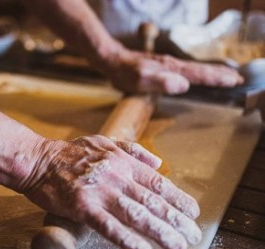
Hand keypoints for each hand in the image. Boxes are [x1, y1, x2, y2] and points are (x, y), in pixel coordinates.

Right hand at [22, 135, 201, 248]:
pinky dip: (125, 238)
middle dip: (176, 220)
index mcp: (123, 162)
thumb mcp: (104, 142)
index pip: (157, 183)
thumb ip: (133, 151)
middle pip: (152, 201)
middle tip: (193, 236)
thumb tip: (158, 163)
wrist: (40, 160)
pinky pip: (107, 226)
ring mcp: (99, 192)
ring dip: (159, 232)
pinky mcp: (82, 207)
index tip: (193, 212)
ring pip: (136, 214)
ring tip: (177, 245)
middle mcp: (116, 176)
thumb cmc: (72, 153)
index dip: (178, 199)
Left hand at [105, 49, 243, 94]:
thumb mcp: (140, 80)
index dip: (217, 79)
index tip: (234, 81)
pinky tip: (198, 77)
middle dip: (220, 74)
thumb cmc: (125, 73)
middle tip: (238, 79)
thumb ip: (161, 82)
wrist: (113, 60)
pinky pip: (186, 70)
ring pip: (195, 69)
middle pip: (201, 70)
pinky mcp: (162, 68)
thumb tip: (184, 85)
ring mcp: (168, 66)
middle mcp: (172, 65)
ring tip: (226, 77)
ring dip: (212, 73)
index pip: (199, 74)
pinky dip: (198, 73)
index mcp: (171, 69)